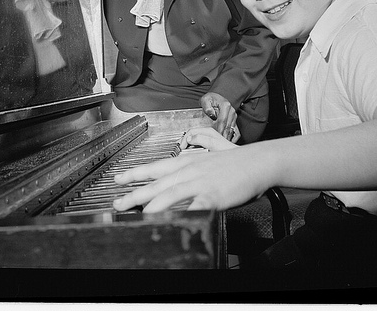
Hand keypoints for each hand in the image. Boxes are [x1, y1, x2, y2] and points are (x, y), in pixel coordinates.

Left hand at [112, 146, 263, 212]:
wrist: (257, 161)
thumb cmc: (235, 160)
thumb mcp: (208, 154)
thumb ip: (193, 159)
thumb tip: (182, 157)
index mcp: (187, 162)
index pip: (155, 167)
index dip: (135, 174)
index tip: (119, 179)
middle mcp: (189, 170)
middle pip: (157, 183)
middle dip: (135, 194)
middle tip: (118, 204)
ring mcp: (200, 182)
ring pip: (170, 194)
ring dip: (152, 206)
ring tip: (139, 216)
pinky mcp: (214, 195)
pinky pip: (195, 205)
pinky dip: (184, 213)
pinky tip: (174, 221)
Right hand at [179, 126, 236, 150]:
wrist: (236, 159)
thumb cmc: (227, 151)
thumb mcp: (214, 144)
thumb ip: (202, 139)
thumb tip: (189, 138)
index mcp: (207, 131)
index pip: (190, 131)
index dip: (184, 139)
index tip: (180, 147)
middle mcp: (206, 134)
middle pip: (190, 135)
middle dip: (183, 142)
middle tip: (178, 150)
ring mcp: (206, 140)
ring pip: (192, 141)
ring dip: (186, 146)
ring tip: (182, 152)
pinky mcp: (207, 146)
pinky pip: (195, 146)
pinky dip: (191, 150)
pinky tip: (190, 155)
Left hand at [199, 92, 239, 141]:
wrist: (217, 97)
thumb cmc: (211, 99)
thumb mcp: (206, 100)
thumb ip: (207, 106)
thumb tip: (211, 114)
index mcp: (225, 106)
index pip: (222, 121)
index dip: (218, 130)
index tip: (214, 137)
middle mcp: (231, 112)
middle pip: (227, 127)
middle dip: (222, 136)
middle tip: (217, 145)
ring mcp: (234, 116)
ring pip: (231, 130)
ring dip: (226, 138)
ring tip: (221, 146)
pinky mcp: (234, 120)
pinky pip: (236, 131)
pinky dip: (233, 137)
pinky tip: (228, 142)